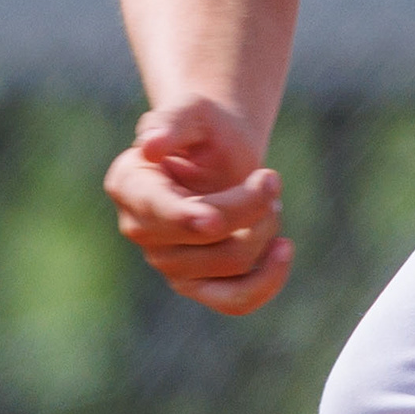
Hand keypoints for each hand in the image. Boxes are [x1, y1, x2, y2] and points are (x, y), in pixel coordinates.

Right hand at [107, 96, 290, 315]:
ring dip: (265, 228)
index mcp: (130, 185)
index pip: (156, 210)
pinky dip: (266, 281)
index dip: (185, 218)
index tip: (213, 220)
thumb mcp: (192, 111)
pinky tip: (284, 249)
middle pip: (206, 237)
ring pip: (231, 261)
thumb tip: (150, 145)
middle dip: (250, 206)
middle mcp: (141, 229)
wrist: (222, 153)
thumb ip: (172, 121)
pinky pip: (234, 301)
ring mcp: (167, 261)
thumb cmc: (204, 129)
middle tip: (271, 178)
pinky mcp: (197, 283)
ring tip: (270, 200)